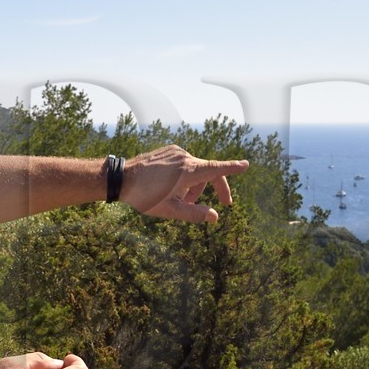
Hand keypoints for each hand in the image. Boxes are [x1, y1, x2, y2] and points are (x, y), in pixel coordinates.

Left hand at [120, 145, 249, 223]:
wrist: (121, 178)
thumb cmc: (145, 197)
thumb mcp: (170, 210)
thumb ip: (194, 214)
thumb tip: (214, 217)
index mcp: (188, 171)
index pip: (217, 169)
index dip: (233, 167)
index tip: (246, 164)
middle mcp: (184, 157)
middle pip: (209, 172)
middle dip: (217, 188)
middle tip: (224, 204)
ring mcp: (175, 152)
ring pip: (195, 170)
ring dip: (196, 186)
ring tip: (184, 201)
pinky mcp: (168, 151)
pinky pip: (184, 164)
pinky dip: (186, 177)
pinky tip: (172, 188)